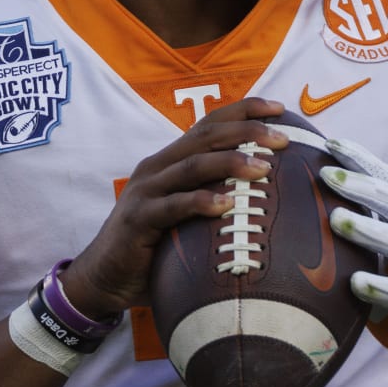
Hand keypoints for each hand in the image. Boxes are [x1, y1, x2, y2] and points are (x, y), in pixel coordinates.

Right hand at [59, 97, 290, 320]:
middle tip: (282, 139)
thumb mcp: (190, 215)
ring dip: (230, 162)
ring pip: (192, 165)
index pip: (210, 124)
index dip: (244, 111)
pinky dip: (200, 202)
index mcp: (172, 160)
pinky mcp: (138, 219)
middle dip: (246, 131)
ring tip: (263, 168)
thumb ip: (218, 198)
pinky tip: (227, 204)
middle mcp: (159, 167)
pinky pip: (172, 206)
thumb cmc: (157, 246)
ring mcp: (146, 190)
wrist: (105, 277)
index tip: (279, 109)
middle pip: (206, 136)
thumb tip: (273, 199)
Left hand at [320, 137, 387, 386]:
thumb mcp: (387, 268)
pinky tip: (358, 283)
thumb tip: (310, 222)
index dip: (363, 162)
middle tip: (326, 171)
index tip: (330, 143)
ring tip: (337, 219)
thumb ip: (364, 246)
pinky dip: (383, 288)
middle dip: (361, 185)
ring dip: (369, 230)